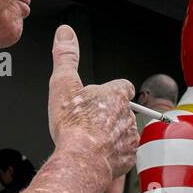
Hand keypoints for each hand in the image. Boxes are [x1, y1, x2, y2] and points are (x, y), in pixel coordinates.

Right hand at [48, 25, 137, 178]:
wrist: (82, 159)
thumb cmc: (74, 125)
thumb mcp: (63, 84)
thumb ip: (66, 57)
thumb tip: (65, 33)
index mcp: (115, 95)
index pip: (123, 86)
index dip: (115, 90)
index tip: (106, 95)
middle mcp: (127, 115)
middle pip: (122, 111)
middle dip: (109, 115)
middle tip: (90, 122)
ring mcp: (130, 137)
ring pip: (124, 132)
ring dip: (112, 134)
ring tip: (92, 139)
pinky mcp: (129, 158)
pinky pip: (124, 153)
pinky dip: (114, 154)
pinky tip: (99, 154)